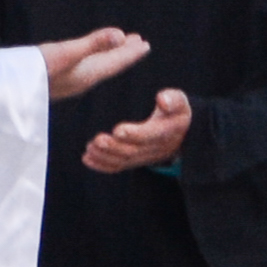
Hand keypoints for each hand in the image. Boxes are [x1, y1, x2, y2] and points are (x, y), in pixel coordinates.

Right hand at [34, 28, 152, 105]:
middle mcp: (81, 80)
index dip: (130, 53)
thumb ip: (94, 44)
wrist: (6, 91)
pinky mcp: (57, 79)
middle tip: (139, 42)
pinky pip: (84, 68)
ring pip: (97, 66)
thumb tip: (121, 34)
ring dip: (110, 55)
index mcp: (87, 74)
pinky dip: (93, 59)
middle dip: (123, 53)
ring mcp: (68, 81)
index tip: (145, 44)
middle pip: (109, 64)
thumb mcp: (67, 53)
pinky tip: (87, 59)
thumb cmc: (35, 71)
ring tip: (118, 46)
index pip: (115, 62)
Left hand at [78, 85, 194, 176]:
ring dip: (105, 156)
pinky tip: (86, 158)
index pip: (151, 135)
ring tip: (89, 147)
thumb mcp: (178, 101)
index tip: (118, 130)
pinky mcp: (134, 161)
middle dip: (114, 147)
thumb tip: (162, 99)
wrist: (179, 133)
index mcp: (167, 132)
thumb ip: (173, 99)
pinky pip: (118, 166)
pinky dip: (102, 165)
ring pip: (123, 161)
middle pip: (133, 151)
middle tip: (97, 140)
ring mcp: (144, 157)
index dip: (135, 134)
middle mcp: (156, 148)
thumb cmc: (174, 111)